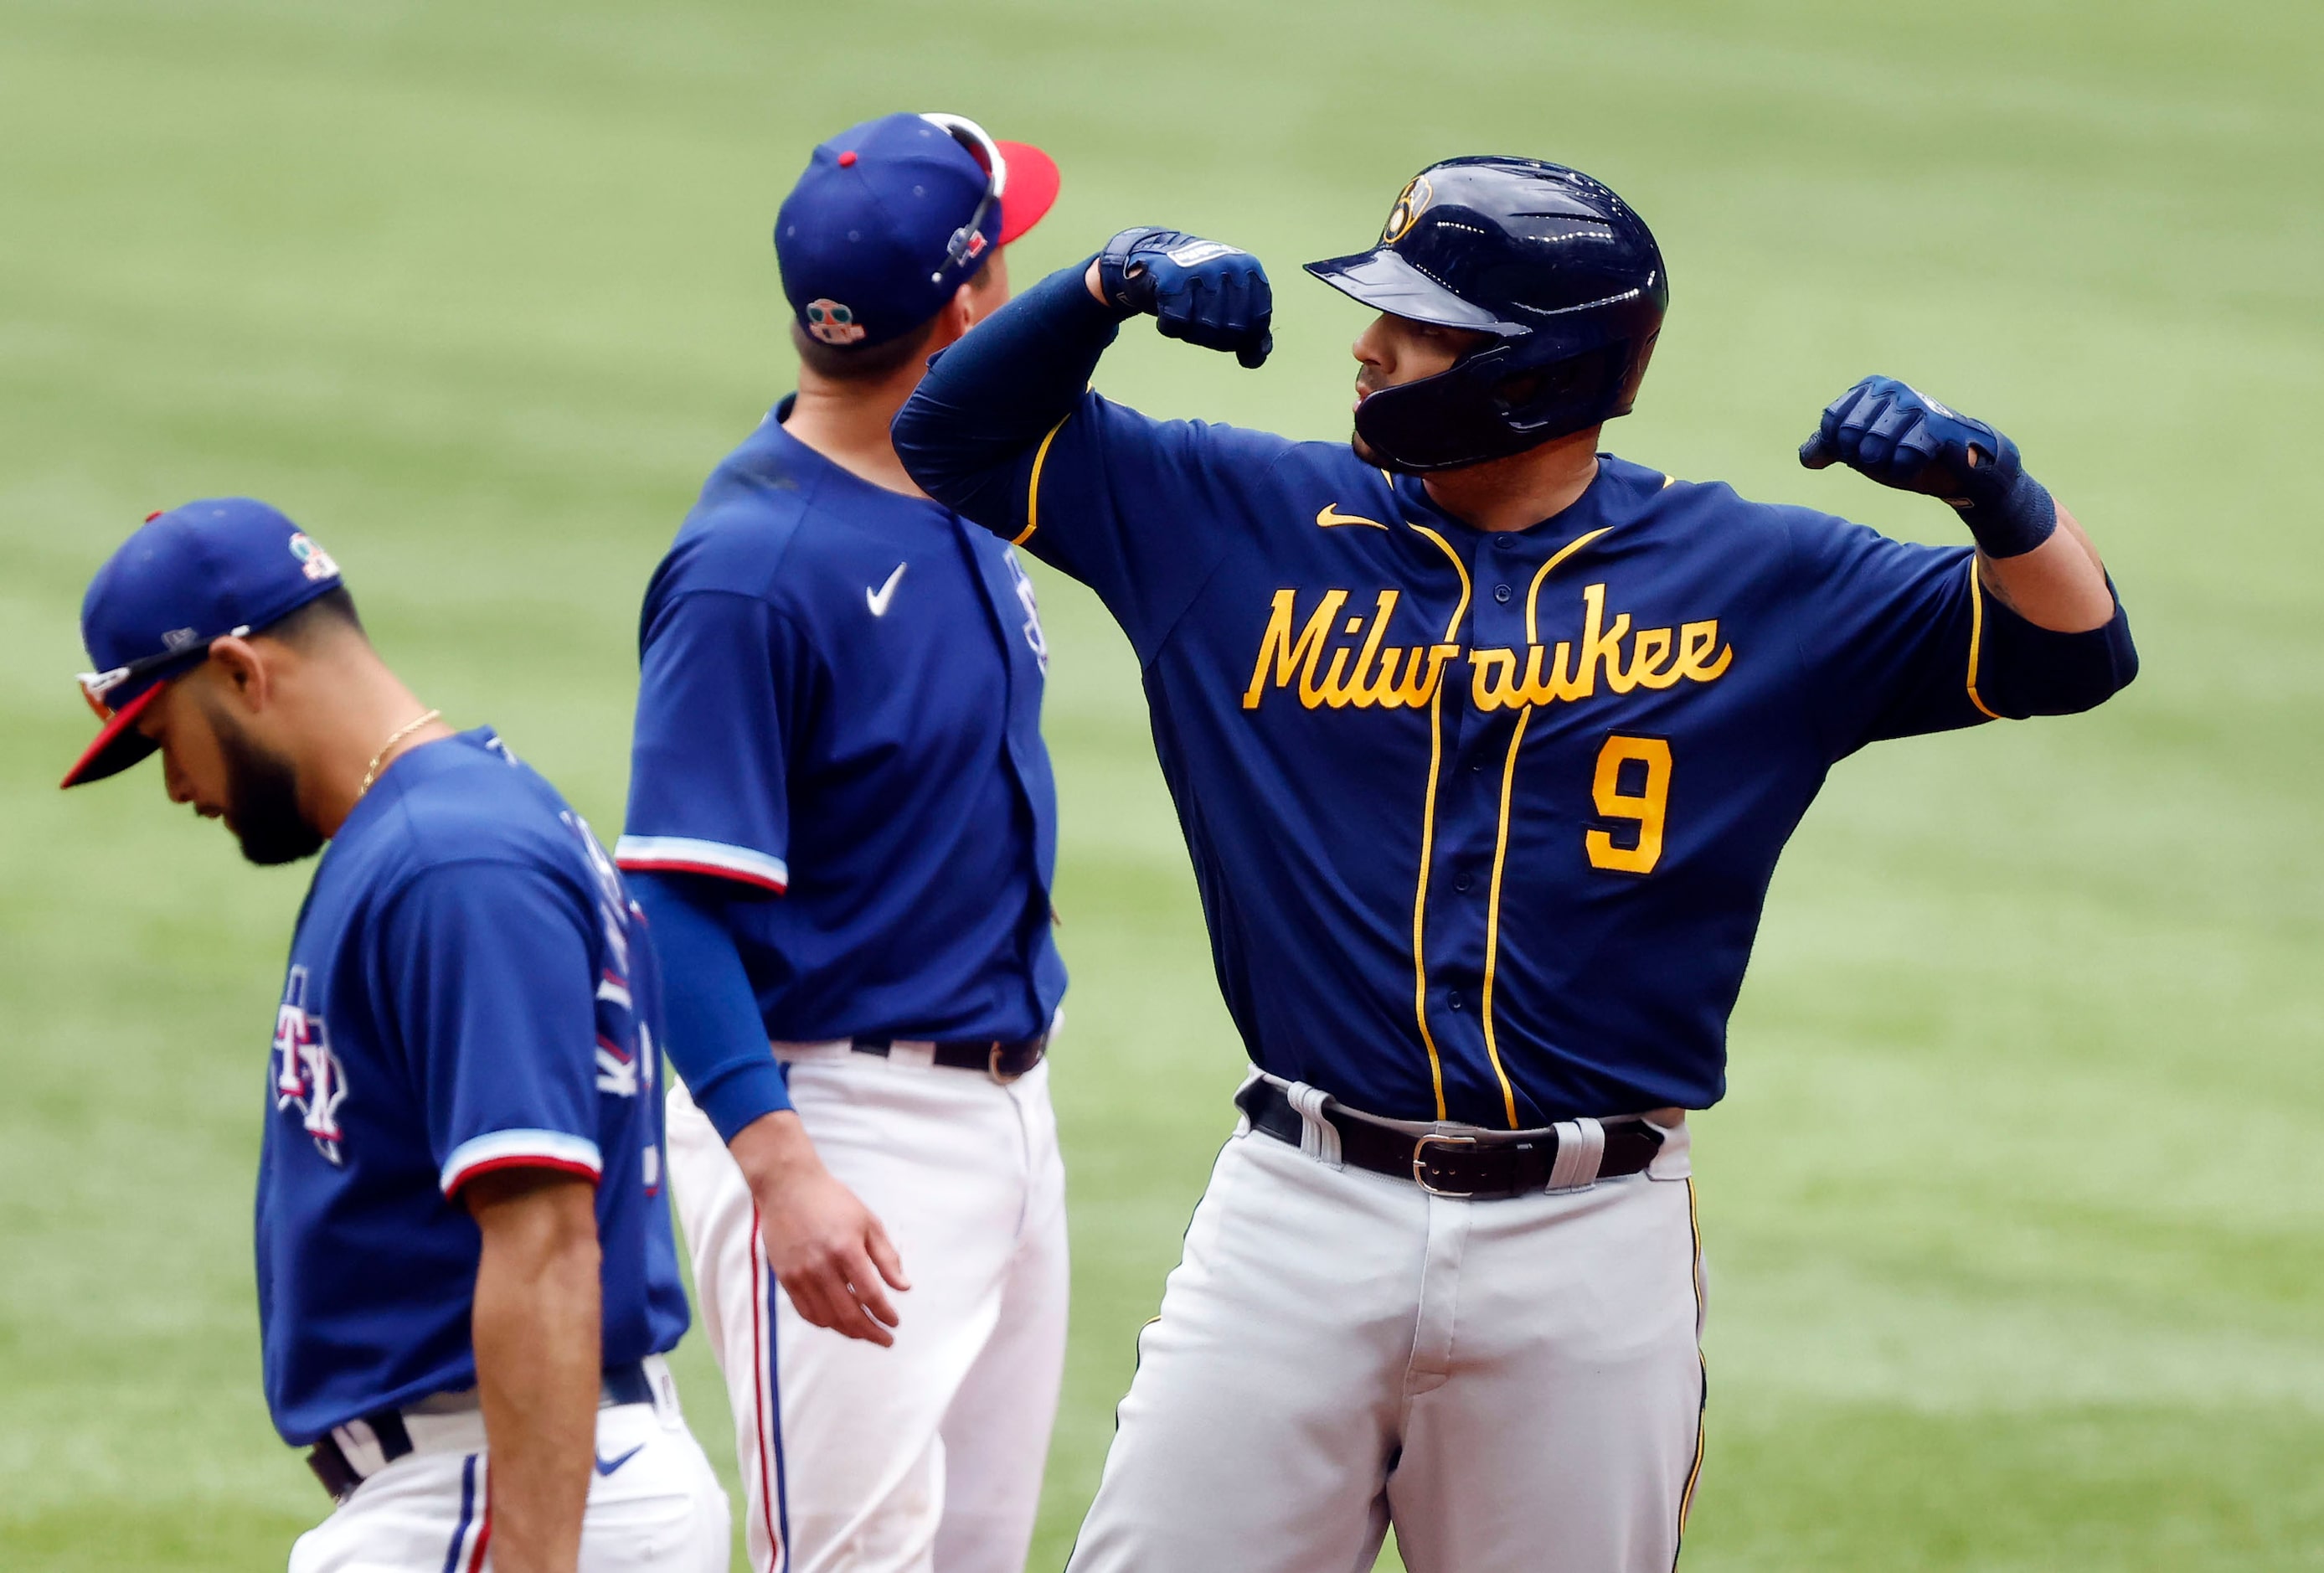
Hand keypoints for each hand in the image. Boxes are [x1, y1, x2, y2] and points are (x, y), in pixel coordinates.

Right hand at [728, 1111, 909, 1345]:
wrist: (788, 1187)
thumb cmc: (833, 1201)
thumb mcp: (868, 1221)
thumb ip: (887, 1257)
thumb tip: (904, 1288)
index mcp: (846, 1250)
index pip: (870, 1295)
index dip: (885, 1314)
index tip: (895, 1323)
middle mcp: (822, 1266)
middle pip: (849, 1313)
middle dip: (871, 1332)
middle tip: (885, 1340)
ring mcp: (801, 1274)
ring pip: (827, 1318)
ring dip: (848, 1331)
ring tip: (864, 1333)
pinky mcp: (785, 1278)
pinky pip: (806, 1312)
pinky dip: (824, 1323)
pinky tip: (837, 1323)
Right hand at [1092, 228, 1272, 367]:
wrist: (1154, 257)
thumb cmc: (1199, 285)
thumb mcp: (1232, 300)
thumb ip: (1251, 329)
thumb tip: (1253, 360)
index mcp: (1249, 269)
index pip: (1256, 324)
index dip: (1239, 338)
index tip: (1222, 329)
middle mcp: (1228, 266)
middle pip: (1232, 330)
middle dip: (1214, 337)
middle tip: (1198, 322)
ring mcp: (1200, 270)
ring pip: (1205, 328)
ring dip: (1191, 333)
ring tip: (1183, 315)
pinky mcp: (1170, 278)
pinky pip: (1175, 323)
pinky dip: (1169, 327)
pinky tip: (1166, 314)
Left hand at [1799, 375, 2054, 557]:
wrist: (1959, 465)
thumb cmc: (1908, 451)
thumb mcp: (1863, 448)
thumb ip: (1830, 447)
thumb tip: (1806, 459)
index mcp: (1869, 388)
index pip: (1830, 425)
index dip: (1844, 449)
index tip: (1870, 447)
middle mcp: (1890, 389)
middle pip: (1849, 440)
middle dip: (1866, 459)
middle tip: (1891, 455)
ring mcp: (1914, 405)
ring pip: (1872, 453)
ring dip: (1887, 467)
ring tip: (1906, 458)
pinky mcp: (1935, 427)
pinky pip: (1901, 461)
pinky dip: (1906, 472)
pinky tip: (1920, 464)